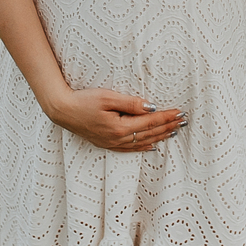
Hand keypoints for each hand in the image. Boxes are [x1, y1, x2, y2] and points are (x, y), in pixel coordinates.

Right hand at [45, 89, 185, 151]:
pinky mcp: (106, 143)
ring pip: (142, 142)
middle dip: (168, 127)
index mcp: (120, 127)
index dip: (166, 117)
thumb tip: (150, 107)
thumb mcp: (107, 97)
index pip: (150, 121)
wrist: (62, 111)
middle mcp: (118, 139)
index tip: (179, 112)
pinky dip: (144, 147)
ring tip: (174, 132)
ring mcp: (112, 143)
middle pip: (149, 133)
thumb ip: (130, 103)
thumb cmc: (83, 100)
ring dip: (160, 136)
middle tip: (183, 121)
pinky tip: (153, 145)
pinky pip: (130, 149)